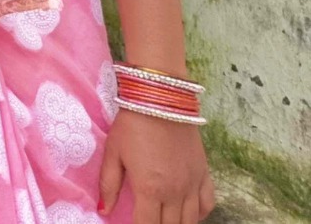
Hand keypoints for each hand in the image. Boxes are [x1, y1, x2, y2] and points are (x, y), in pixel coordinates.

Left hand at [99, 111, 214, 222]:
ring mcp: (193, 184)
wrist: (161, 98)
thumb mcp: (113, 153)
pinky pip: (208, 205)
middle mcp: (175, 192)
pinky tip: (187, 212)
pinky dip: (198, 214)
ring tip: (163, 218)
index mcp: (150, 189)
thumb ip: (108, 185)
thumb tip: (103, 210)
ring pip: (190, 222)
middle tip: (147, 219)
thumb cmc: (132, 125)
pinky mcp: (204, 173)